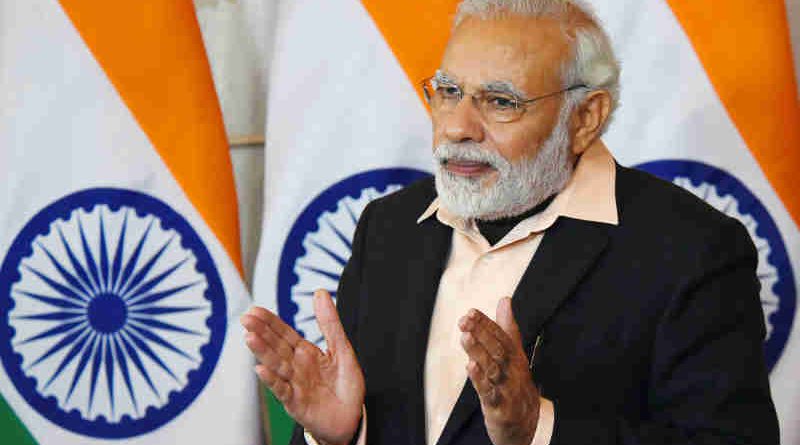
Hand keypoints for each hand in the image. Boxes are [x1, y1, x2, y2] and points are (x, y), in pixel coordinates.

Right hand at [241, 290, 364, 444]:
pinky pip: (282, 390)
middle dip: (261, 332)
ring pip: (276, 365)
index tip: (255, 310)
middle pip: (276, 346)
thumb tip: (321, 292)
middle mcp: (296, 366)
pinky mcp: (296, 403)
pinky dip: (272, 380)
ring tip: (249, 338)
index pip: (284, 333)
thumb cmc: (345, 385)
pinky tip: (262, 369)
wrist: (351, 418)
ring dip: (263, 352)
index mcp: (305, 352)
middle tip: (246, 319)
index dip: (270, 322)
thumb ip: (329, 323)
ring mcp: (294, 384)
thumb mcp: (342, 348)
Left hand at [459, 297, 539, 444]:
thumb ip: (507, 327)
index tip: (470, 312)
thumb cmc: (515, 383)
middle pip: (497, 349)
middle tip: (465, 321)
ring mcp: (506, 388)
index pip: (501, 335)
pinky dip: (480, 380)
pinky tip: (470, 367)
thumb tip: (504, 300)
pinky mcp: (499, 407)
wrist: (525, 422)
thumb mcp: (514, 354)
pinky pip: (489, 392)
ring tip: (466, 338)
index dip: (485, 323)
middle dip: (481, 333)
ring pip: (492, 368)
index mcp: (515, 356)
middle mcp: (512, 370)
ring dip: (478, 352)